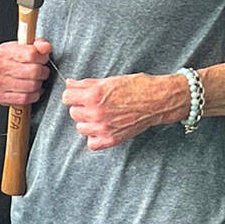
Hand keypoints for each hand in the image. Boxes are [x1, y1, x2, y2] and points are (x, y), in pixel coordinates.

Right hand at [0, 39, 51, 106]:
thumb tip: (46, 47)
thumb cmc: (16, 62)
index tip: (43, 60)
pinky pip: (25, 98)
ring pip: (31, 86)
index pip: (31, 54)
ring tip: (36, 81)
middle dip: (43, 73)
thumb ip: (39, 45)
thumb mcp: (27, 48)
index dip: (43, 58)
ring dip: (39, 84)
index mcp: (4, 51)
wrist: (2, 76)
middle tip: (42, 72)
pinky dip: (33, 95)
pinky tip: (33, 91)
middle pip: (33, 71)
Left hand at [62, 72, 185, 151]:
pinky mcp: (111, 139)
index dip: (73, 95)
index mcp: (94, 96)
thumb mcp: (109, 80)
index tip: (79, 95)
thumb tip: (69, 84)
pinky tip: (103, 128)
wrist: (157, 100)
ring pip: (80, 128)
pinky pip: (91, 143)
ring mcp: (103, 128)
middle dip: (82, 107)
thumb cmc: (136, 87)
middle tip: (96, 104)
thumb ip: (86, 84)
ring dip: (87, 122)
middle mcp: (96, 113)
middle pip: (73, 113)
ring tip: (101, 115)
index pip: (67, 97)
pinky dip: (95, 137)